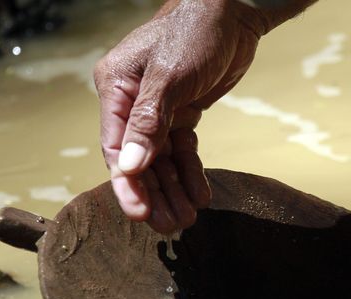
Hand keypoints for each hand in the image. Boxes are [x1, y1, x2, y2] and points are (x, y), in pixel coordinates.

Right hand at [93, 0, 264, 232]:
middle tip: (172, 225)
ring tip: (188, 218)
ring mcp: (157, 111)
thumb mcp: (171, 76)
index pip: (116, 148)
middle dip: (154, 195)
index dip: (127, 185)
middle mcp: (132, 103)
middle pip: (138, 161)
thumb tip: (130, 167)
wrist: (234, 9)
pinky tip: (200, 194)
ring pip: (161, 161)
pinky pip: (181, 151)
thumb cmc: (196, 31)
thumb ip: (150, 121)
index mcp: (116, 89)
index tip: (140, 215)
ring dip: (173, 190)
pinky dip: (190, 172)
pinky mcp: (181, 114)